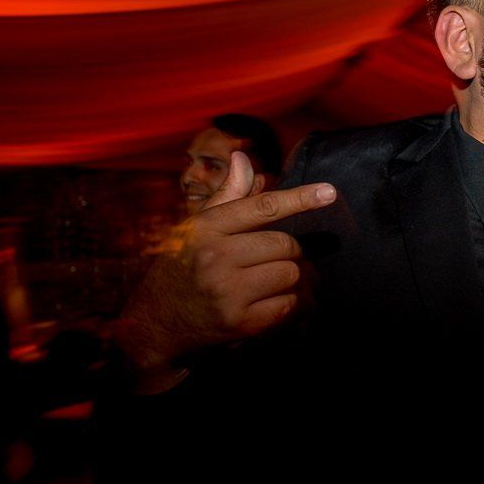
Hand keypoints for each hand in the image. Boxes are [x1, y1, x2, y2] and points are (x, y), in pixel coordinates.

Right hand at [117, 152, 335, 391]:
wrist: (153, 323)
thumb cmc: (181, 267)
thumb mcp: (196, 229)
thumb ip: (227, 196)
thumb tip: (245, 160)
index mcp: (206, 228)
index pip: (263, 208)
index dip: (299, 198)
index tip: (330, 192)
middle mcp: (215, 257)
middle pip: (285, 245)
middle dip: (287, 252)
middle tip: (271, 259)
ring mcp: (227, 292)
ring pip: (290, 274)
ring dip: (287, 278)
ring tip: (265, 282)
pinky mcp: (240, 323)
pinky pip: (288, 305)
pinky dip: (285, 304)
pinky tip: (264, 302)